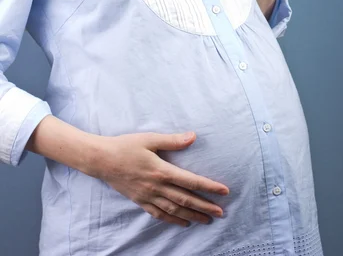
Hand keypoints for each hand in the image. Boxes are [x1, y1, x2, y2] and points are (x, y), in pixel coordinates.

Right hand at [91, 131, 228, 226]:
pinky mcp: (140, 201)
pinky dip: (173, 220)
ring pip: (174, 210)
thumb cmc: (126, 146)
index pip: (190, 181)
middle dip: (205, 206)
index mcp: (161, 170)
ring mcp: (148, 196)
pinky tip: (183, 223)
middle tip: (221, 213)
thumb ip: (172, 140)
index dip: (208, 187)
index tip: (224, 192)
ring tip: (207, 220)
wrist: (101, 160)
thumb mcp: (150, 139)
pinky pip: (159, 214)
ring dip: (192, 216)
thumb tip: (193, 136)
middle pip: (185, 199)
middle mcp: (156, 186)